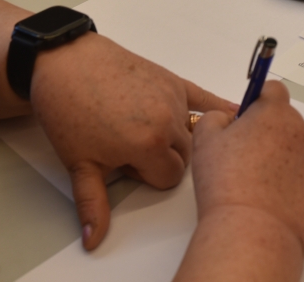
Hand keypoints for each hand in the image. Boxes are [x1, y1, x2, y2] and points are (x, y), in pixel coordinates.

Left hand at [30, 33, 236, 249]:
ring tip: (141, 126)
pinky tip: (239, 111)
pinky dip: (221, 106)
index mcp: (151, 144)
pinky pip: (205, 98)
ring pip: (190, 132)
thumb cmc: (70, 111)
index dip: (146, 175)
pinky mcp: (173, 80)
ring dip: (175, 136)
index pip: (169, 178)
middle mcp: (169, 120)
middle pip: (183, 156)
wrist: (65, 63)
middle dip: (161, 157)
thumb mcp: (81, 164)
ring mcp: (174, 97)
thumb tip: (94, 240)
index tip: (125, 162)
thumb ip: (95, 205)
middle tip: (127, 146)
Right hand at [190, 82, 303, 253]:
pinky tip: (269, 198)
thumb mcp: (205, 140)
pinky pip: (303, 173)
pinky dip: (289, 180)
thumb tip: (229, 118)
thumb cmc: (226, 182)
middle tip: (241, 156)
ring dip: (279, 156)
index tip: (244, 119)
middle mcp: (301, 131)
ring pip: (294, 147)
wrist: (253, 231)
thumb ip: (215, 117)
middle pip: (284, 120)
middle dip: (266, 131)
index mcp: (275, 113)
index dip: (257, 100)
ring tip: (254, 182)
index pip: (273, 89)